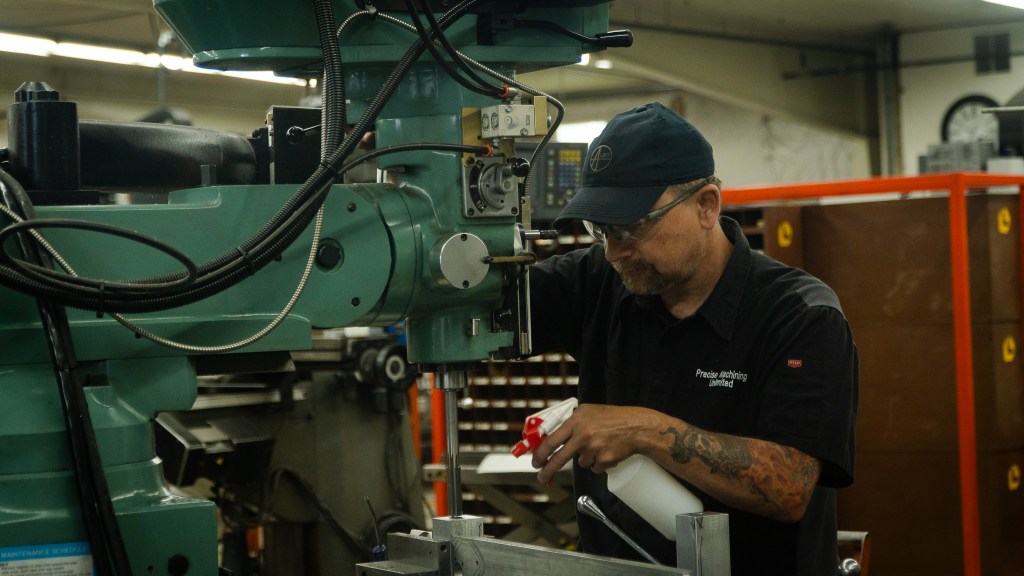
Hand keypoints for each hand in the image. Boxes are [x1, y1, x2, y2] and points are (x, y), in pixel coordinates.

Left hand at [530, 404, 659, 484]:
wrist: (636, 427)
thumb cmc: (612, 418)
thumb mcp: (588, 412)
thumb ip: (571, 423)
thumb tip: (550, 440)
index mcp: (577, 420)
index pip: (552, 440)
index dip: (541, 453)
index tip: (536, 461)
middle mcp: (583, 434)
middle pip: (559, 458)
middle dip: (548, 470)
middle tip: (542, 478)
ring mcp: (594, 448)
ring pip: (581, 463)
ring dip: (588, 459)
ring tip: (600, 446)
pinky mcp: (604, 460)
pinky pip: (595, 468)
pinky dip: (600, 463)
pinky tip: (608, 451)